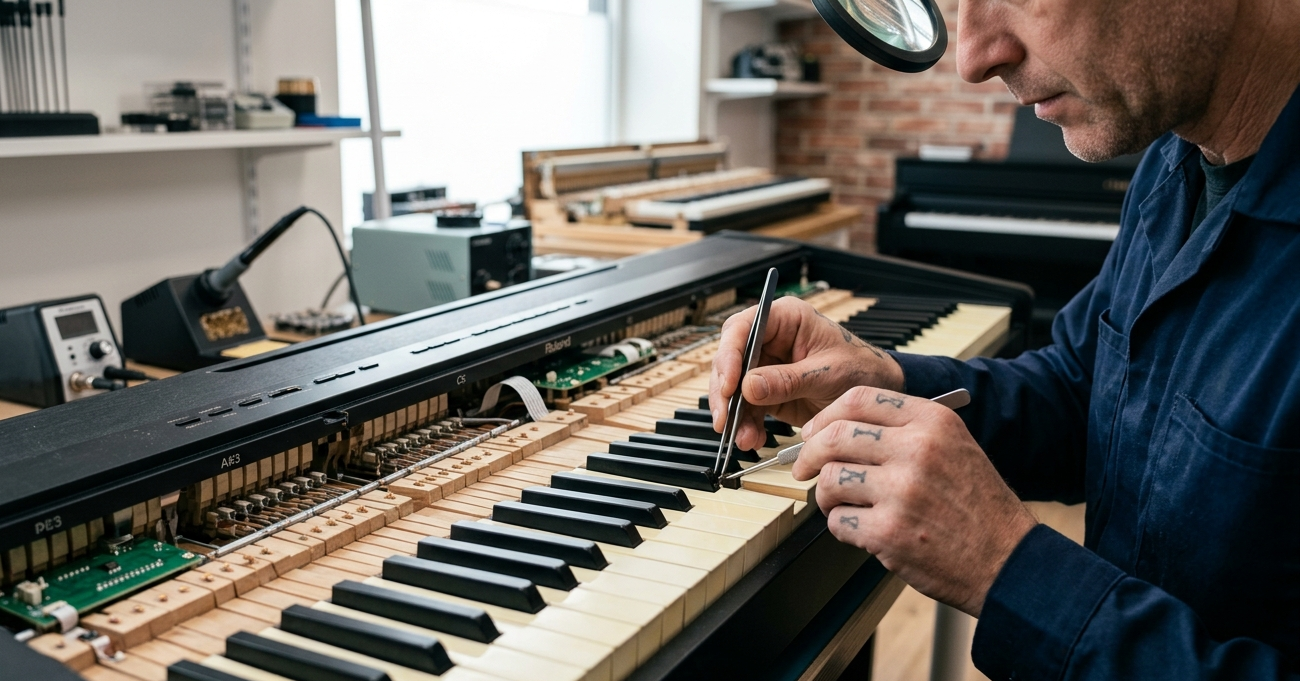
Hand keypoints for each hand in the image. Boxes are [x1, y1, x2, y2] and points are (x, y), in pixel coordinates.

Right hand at [709, 297, 903, 451]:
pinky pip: (746, 409)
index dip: (729, 355)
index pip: (742, 329)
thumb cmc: (861, 369)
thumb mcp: (827, 374)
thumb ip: (788, 380)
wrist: (876, 394)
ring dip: (734, 415)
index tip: (731, 384)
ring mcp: (766, 367)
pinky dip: (746, 426)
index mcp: (785, 319)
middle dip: (725, 392)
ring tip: (743, 437)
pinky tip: (751, 439)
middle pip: (730, 360)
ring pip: (734, 389)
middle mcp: (769, 341)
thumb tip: (749, 387)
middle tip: (726, 418)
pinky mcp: (767, 393)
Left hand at [793, 385, 1037, 616]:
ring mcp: (901, 491)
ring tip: (842, 505)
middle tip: (805, 469)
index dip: (825, 416)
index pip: (858, 399)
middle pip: (834, 437)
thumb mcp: (953, 446)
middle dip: (809, 455)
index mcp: (932, 421)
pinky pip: (838, 521)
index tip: (813, 432)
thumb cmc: (975, 505)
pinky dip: (842, 527)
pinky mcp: (888, 532)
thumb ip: (902, 429)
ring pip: (829, 479)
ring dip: (826, 496)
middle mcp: (917, 450)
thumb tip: (835, 427)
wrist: (1006, 559)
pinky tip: (863, 530)